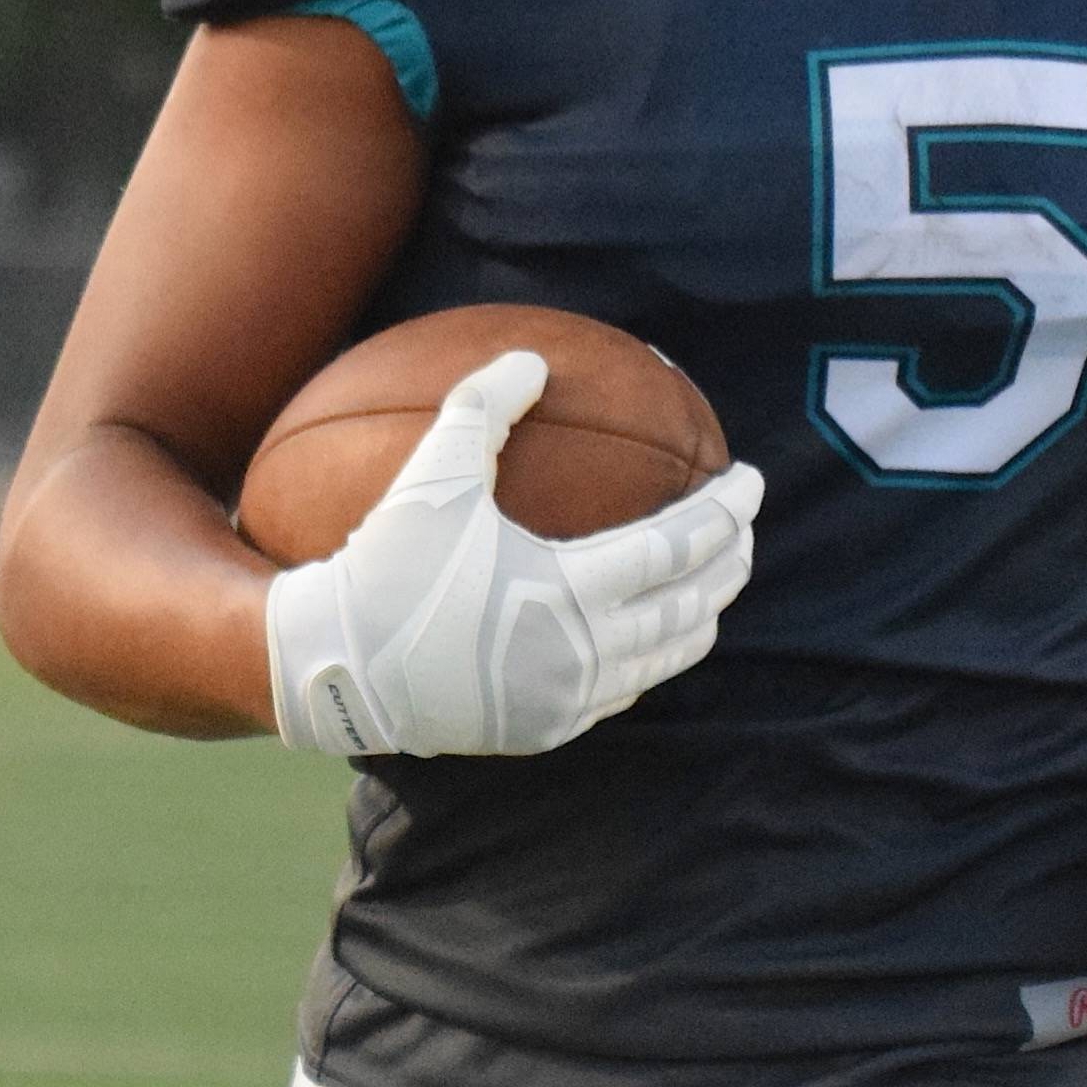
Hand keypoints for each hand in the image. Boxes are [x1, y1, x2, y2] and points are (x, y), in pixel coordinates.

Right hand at [265, 351, 762, 756]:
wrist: (334, 668)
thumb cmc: (386, 564)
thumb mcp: (433, 474)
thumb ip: (484, 407)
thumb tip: (534, 357)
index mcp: (567, 591)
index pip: (677, 548)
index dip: (725, 512)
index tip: (751, 478)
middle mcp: (580, 654)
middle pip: (689, 605)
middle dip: (731, 562)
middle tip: (747, 525)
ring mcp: (567, 699)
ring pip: (666, 657)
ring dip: (702, 613)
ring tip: (719, 578)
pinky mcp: (547, 729)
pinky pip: (625, 691)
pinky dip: (655, 656)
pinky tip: (657, 630)